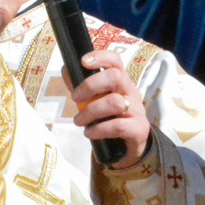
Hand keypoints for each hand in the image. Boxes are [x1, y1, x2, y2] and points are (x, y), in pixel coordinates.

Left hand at [72, 50, 150, 165]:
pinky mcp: (138, 129)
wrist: (129, 147)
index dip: (100, 57)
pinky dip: (99, 129)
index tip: (83, 61)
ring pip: (115, 102)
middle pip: (115, 77)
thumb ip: (82, 87)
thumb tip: (66, 69)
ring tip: (78, 121)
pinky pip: (118, 126)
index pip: (115, 61)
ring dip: (90, 111)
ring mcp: (137, 110)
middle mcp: (131, 92)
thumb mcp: (96, 101)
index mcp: (121, 82)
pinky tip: (89, 133)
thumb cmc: (111, 119)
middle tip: (75, 97)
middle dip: (90, 85)